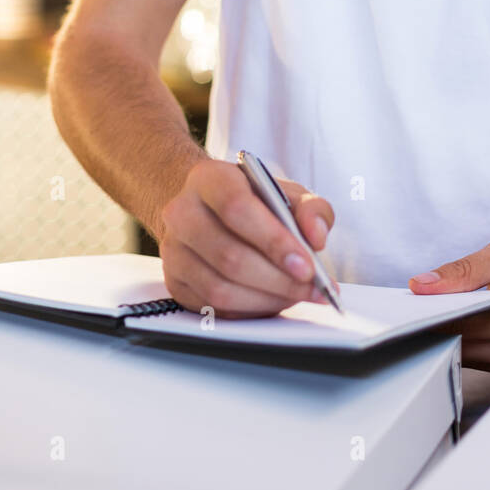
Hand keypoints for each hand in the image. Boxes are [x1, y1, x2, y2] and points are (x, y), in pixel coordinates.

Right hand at [160, 158, 336, 317]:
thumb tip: (316, 237)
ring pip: (219, 288)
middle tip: (311, 287)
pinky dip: (249, 310)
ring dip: (266, 299)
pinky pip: (212, 308)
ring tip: (297, 294)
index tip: (306, 265)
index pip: (236, 208)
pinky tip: (273, 300)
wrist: (211, 210)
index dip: (273, 241)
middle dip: (278, 279)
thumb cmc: (254, 201)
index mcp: (210, 179)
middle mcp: (182, 212)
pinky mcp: (174, 282)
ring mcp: (173, 250)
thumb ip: (311, 209)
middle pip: (228, 255)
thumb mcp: (288, 193)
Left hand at [408, 231, 489, 372]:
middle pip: (454, 341)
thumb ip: (464, 270)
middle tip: (416, 296)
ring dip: (445, 325)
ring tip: (438, 299)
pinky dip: (459, 330)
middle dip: (432, 319)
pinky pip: (471, 349)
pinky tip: (457, 310)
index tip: (407, 300)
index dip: (426, 312)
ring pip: (460, 348)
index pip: (454, 326)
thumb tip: (423, 285)